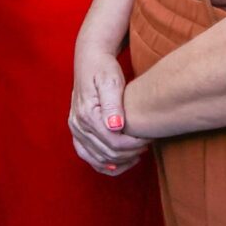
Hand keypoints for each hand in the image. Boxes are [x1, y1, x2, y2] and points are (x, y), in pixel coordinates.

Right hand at [68, 47, 145, 174]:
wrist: (90, 61)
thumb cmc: (103, 68)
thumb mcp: (111, 81)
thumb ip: (113, 104)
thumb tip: (115, 126)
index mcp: (86, 115)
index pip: (113, 142)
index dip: (134, 145)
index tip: (150, 138)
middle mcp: (77, 125)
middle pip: (107, 153)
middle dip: (130, 153)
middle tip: (148, 144)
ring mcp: (75, 130)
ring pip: (97, 159)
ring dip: (119, 162)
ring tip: (137, 155)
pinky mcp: (77, 132)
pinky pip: (88, 156)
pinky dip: (104, 164)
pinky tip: (121, 162)